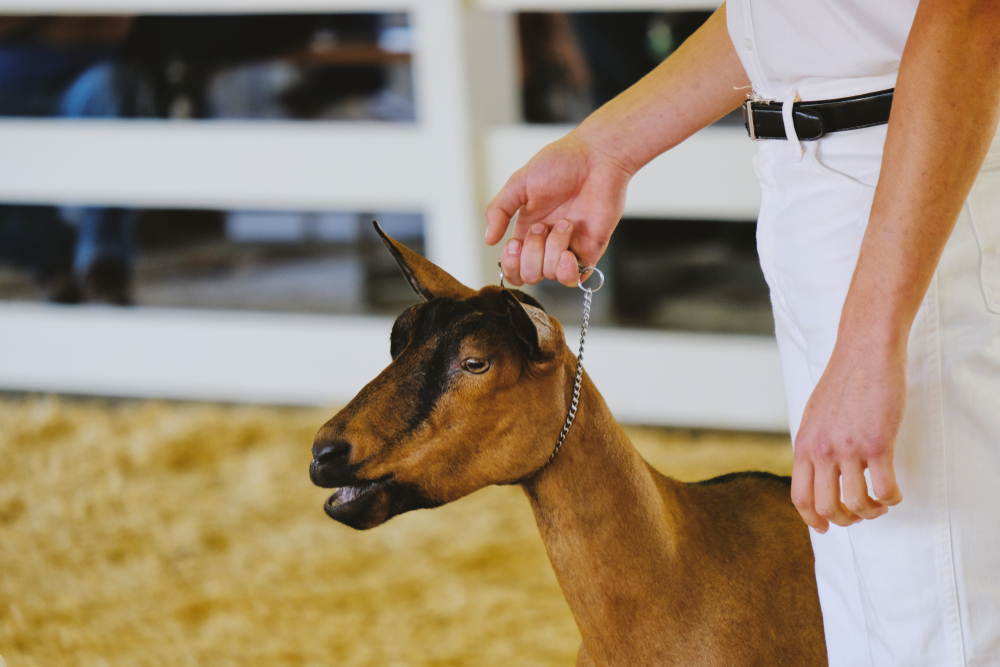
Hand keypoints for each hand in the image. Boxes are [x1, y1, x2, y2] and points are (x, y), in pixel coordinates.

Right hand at [485, 132, 632, 286]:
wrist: (597, 157)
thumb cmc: (560, 163)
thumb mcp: (519, 183)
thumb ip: (499, 210)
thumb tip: (488, 240)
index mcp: (527, 229)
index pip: (513, 266)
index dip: (510, 264)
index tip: (513, 244)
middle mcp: (547, 243)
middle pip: (529, 275)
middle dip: (531, 254)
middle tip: (541, 227)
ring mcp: (569, 247)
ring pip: (550, 275)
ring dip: (552, 250)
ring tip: (564, 223)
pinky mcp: (591, 249)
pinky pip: (576, 279)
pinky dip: (567, 272)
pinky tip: (567, 253)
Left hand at [791, 340, 905, 532]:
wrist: (864, 352)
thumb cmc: (844, 380)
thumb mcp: (815, 414)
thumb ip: (815, 443)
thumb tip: (820, 469)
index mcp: (803, 445)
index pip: (799, 496)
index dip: (812, 519)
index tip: (825, 528)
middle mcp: (821, 450)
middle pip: (826, 507)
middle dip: (845, 520)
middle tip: (861, 515)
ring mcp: (848, 448)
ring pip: (857, 504)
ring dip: (872, 512)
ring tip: (881, 504)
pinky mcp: (877, 443)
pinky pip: (884, 489)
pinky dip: (892, 499)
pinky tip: (895, 493)